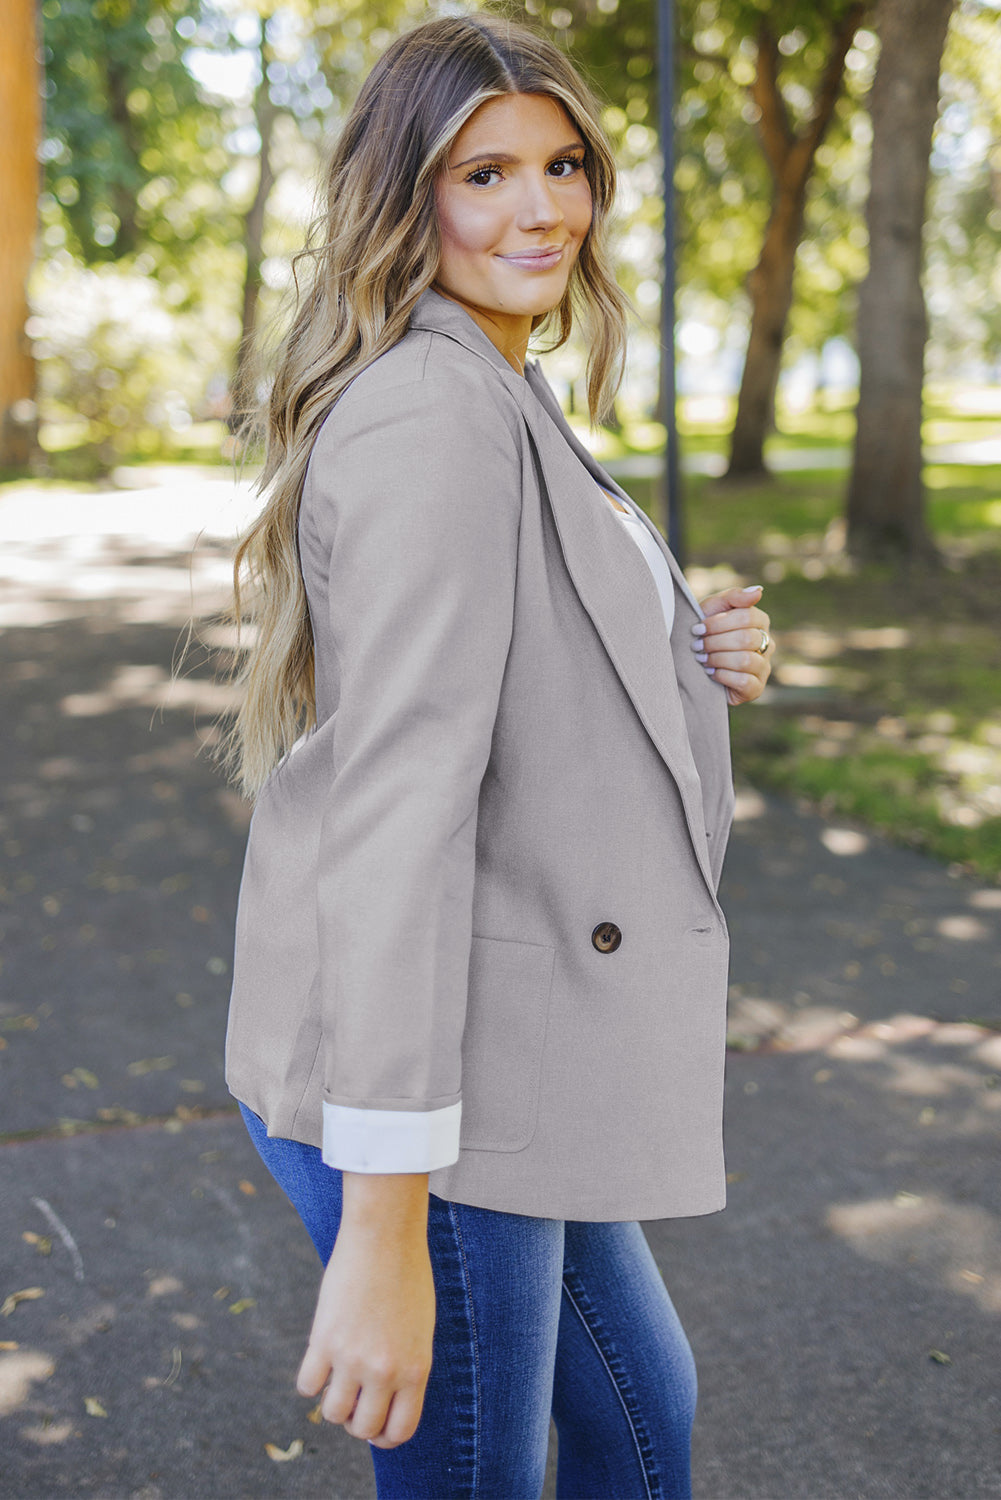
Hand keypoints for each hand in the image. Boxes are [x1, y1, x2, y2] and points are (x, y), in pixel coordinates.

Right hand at [296, 1173, 434, 1449]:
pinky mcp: (324, 1339)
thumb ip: (405, 1365)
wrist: (385, 1235)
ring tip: (337, 1377)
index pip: (400, 1430)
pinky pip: (307, 1385)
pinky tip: (319, 1358)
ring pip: (332, 1413)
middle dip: (356, 1421)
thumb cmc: (407, 1274)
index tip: (375, 1425)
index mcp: (416, 1368)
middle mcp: (385, 1370)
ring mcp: (353, 1357)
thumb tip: (383, 1399)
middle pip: (363, 1428)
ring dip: (333, 1402)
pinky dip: (311, 1379)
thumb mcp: (420, 1327)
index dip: (385, 1436)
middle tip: (354, 1399)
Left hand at [693, 584, 773, 706]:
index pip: (747, 617)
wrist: (694, 665)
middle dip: (715, 642)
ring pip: (745, 660)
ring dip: (718, 659)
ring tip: (702, 659)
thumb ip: (733, 597)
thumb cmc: (706, 632)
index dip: (719, 623)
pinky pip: (744, 681)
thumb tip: (759, 591)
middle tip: (697, 646)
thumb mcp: (713, 609)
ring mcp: (764, 667)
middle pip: (746, 639)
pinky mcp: (756, 688)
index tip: (698, 628)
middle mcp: (767, 644)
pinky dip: (723, 676)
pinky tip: (711, 673)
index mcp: (760, 622)